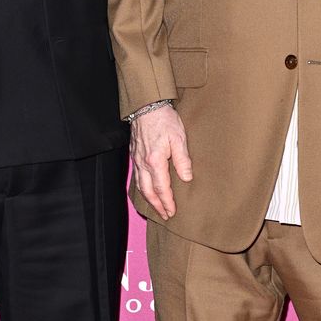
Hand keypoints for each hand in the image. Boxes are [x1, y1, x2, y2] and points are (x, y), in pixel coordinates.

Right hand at [130, 106, 192, 220]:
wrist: (147, 105)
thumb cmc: (164, 119)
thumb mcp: (179, 137)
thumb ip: (182, 159)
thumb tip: (186, 178)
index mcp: (155, 160)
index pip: (161, 188)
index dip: (167, 202)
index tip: (172, 212)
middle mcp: (143, 163)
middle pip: (148, 191)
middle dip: (156, 205)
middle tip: (164, 215)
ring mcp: (136, 159)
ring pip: (140, 185)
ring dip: (148, 199)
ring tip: (156, 207)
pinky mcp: (134, 154)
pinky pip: (136, 176)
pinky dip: (141, 187)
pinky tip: (146, 189)